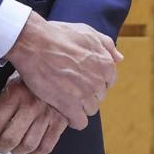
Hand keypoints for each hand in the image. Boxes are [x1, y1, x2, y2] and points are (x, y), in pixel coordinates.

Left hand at [0, 77, 67, 153]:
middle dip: (1, 146)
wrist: (54, 71)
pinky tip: (30, 149)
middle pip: (11, 138)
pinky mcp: (60, 122)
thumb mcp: (10, 86)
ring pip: (28, 145)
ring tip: (15, 146)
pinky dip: (35, 153)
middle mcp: (31, 105)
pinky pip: (45, 147)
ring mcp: (46, 114)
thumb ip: (0, 106)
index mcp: (15, 94)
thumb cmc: (28, 82)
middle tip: (0, 145)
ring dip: (17, 150)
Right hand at [3, 12, 122, 129]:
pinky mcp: (69, 106)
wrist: (34, 42)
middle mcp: (99, 81)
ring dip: (79, 105)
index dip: (94, 79)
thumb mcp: (87, 31)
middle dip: (87, 92)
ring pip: (90, 110)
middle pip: (99, 96)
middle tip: (70, 84)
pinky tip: (64, 111)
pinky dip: (73, 119)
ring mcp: (85, 95)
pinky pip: (79, 122)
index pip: (108, 82)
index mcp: (106, 64)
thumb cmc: (58, 34)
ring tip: (64, 95)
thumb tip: (120, 59)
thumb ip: (107, 45)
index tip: (80, 76)